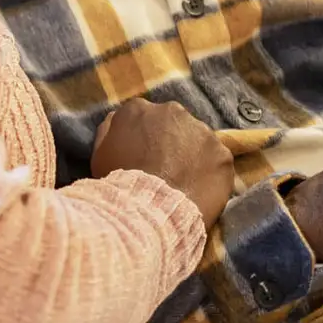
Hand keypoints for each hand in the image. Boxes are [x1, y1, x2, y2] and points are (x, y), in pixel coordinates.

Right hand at [92, 99, 234, 225]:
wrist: (148, 212)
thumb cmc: (118, 184)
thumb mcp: (100, 153)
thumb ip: (110, 130)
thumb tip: (119, 119)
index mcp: (138, 109)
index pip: (143, 117)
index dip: (144, 139)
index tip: (144, 157)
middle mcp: (172, 111)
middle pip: (173, 124)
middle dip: (170, 143)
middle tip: (164, 171)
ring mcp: (201, 131)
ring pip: (198, 140)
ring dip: (192, 156)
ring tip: (182, 183)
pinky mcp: (222, 153)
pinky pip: (218, 161)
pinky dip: (211, 173)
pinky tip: (198, 191)